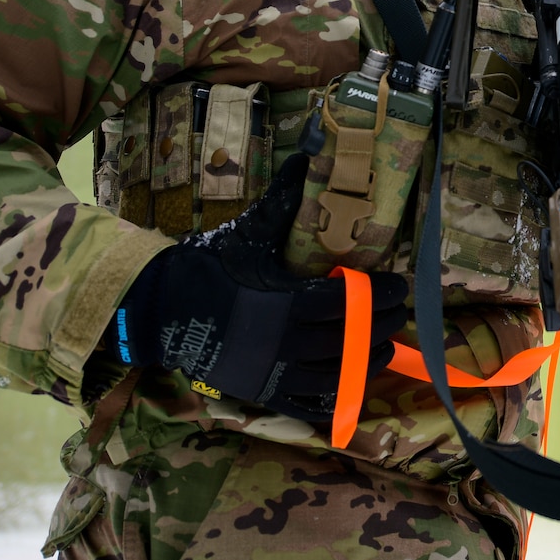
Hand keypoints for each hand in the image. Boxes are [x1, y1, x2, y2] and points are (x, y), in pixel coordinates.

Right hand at [111, 174, 408, 422]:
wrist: (162, 310)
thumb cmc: (210, 268)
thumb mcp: (249, 231)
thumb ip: (284, 198)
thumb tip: (311, 153)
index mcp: (285, 304)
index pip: (348, 303)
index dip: (378, 296)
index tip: (396, 286)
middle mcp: (283, 345)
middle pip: (348, 340)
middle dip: (378, 327)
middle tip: (396, 314)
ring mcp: (272, 374)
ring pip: (335, 376)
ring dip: (365, 362)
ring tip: (381, 348)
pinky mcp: (261, 393)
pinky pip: (308, 405)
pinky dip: (335, 397)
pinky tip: (351, 382)